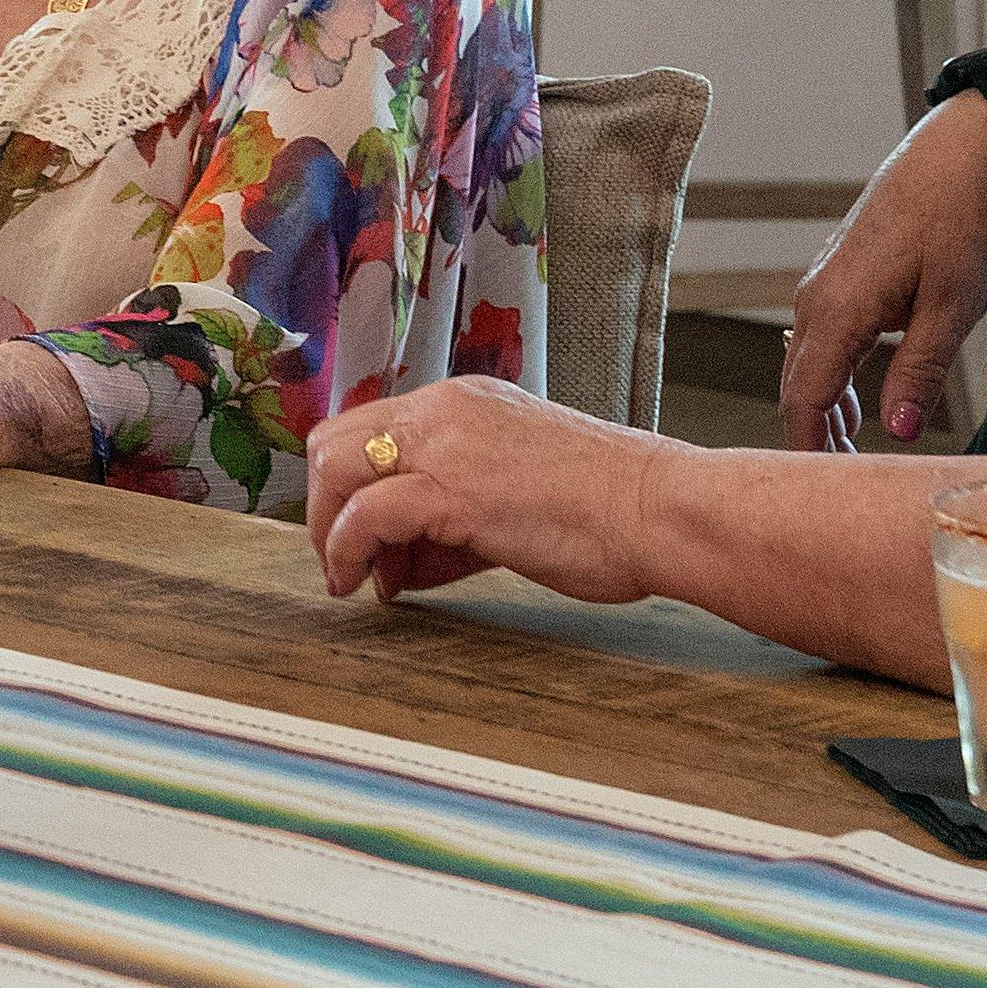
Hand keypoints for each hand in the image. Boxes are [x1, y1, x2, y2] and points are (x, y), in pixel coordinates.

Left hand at [303, 378, 676, 606]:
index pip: (369, 429)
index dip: (351, 487)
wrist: (660, 510)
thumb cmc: (607, 510)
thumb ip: (453, 522)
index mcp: (462, 403)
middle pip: (335, 442)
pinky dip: (351, 551)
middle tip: (345, 559)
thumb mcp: (513, 498)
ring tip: (352, 578)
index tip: (361, 538)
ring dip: (330, 530)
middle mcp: (445, 411)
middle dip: (325, 505)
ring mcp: (447, 445)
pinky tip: (370, 584)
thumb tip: (407, 564)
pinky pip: (368, 514)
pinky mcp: (454, 490)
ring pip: (338, 468)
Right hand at [779, 87, 986, 450]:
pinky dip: (833, 376)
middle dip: (814, 436)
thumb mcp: (953, 306)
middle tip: (845, 485)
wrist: (960, 150)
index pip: (804, 397)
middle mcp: (816, 296)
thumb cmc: (962, 220)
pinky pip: (821, 337)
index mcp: (838, 310)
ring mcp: (823, 280)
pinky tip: (861, 398)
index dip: (807, 448)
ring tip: (853, 453)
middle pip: (797, 384)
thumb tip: (891, 432)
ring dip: (824, 407)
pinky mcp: (840, 271)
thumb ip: (917, 371)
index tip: (819, 491)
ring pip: (808, 361)